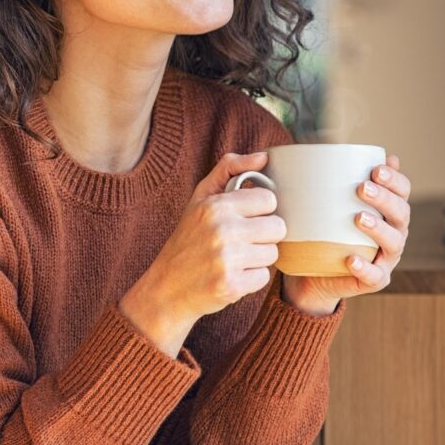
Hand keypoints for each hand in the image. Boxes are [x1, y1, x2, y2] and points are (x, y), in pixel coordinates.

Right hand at [119, 152, 283, 354]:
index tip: (245, 217)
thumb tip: (264, 156)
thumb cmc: (188, 238)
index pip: (269, 200)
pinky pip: (264, 277)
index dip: (260, 210)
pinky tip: (232, 275)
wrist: (166, 287)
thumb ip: (230, 169)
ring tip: (235, 258)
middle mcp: (222, 230)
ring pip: (273, 253)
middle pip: (277, 227)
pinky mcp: (232, 286)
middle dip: (263, 235)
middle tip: (242, 240)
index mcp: (216, 205)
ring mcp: (227, 259)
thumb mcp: (201, 197)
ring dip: (258, 257)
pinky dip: (251, 279)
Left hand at [282, 154, 411, 313]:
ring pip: (394, 242)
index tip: (375, 168)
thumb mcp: (324, 202)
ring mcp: (386, 258)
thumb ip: (327, 179)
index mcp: (387, 209)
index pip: (402, 190)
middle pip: (401, 213)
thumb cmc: (322, 229)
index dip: (394, 178)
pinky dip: (365, 268)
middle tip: (362, 188)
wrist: (312, 273)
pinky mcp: (374, 280)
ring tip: (359, 218)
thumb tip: (319, 148)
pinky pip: (375, 276)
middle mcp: (393, 232)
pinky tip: (351, 259)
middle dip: (385, 198)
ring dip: (379, 229)